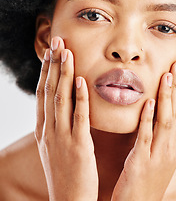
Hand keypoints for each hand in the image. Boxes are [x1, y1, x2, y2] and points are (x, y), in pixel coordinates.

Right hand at [35, 37, 97, 200]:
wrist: (70, 200)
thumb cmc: (66, 170)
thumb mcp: (55, 145)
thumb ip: (58, 124)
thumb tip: (64, 104)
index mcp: (44, 129)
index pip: (43, 93)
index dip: (47, 71)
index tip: (52, 51)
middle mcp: (49, 130)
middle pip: (50, 90)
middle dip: (53, 65)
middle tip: (57, 42)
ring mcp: (62, 137)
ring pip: (61, 99)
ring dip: (64, 74)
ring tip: (66, 52)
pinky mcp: (78, 146)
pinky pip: (79, 118)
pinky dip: (80, 98)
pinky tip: (82, 80)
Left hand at [111, 62, 175, 200]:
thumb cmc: (147, 177)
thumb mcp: (160, 154)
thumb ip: (160, 134)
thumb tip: (157, 111)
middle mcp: (172, 149)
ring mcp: (158, 156)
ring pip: (166, 121)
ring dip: (167, 97)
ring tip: (166, 76)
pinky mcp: (141, 163)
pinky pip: (146, 137)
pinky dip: (149, 119)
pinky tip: (150, 102)